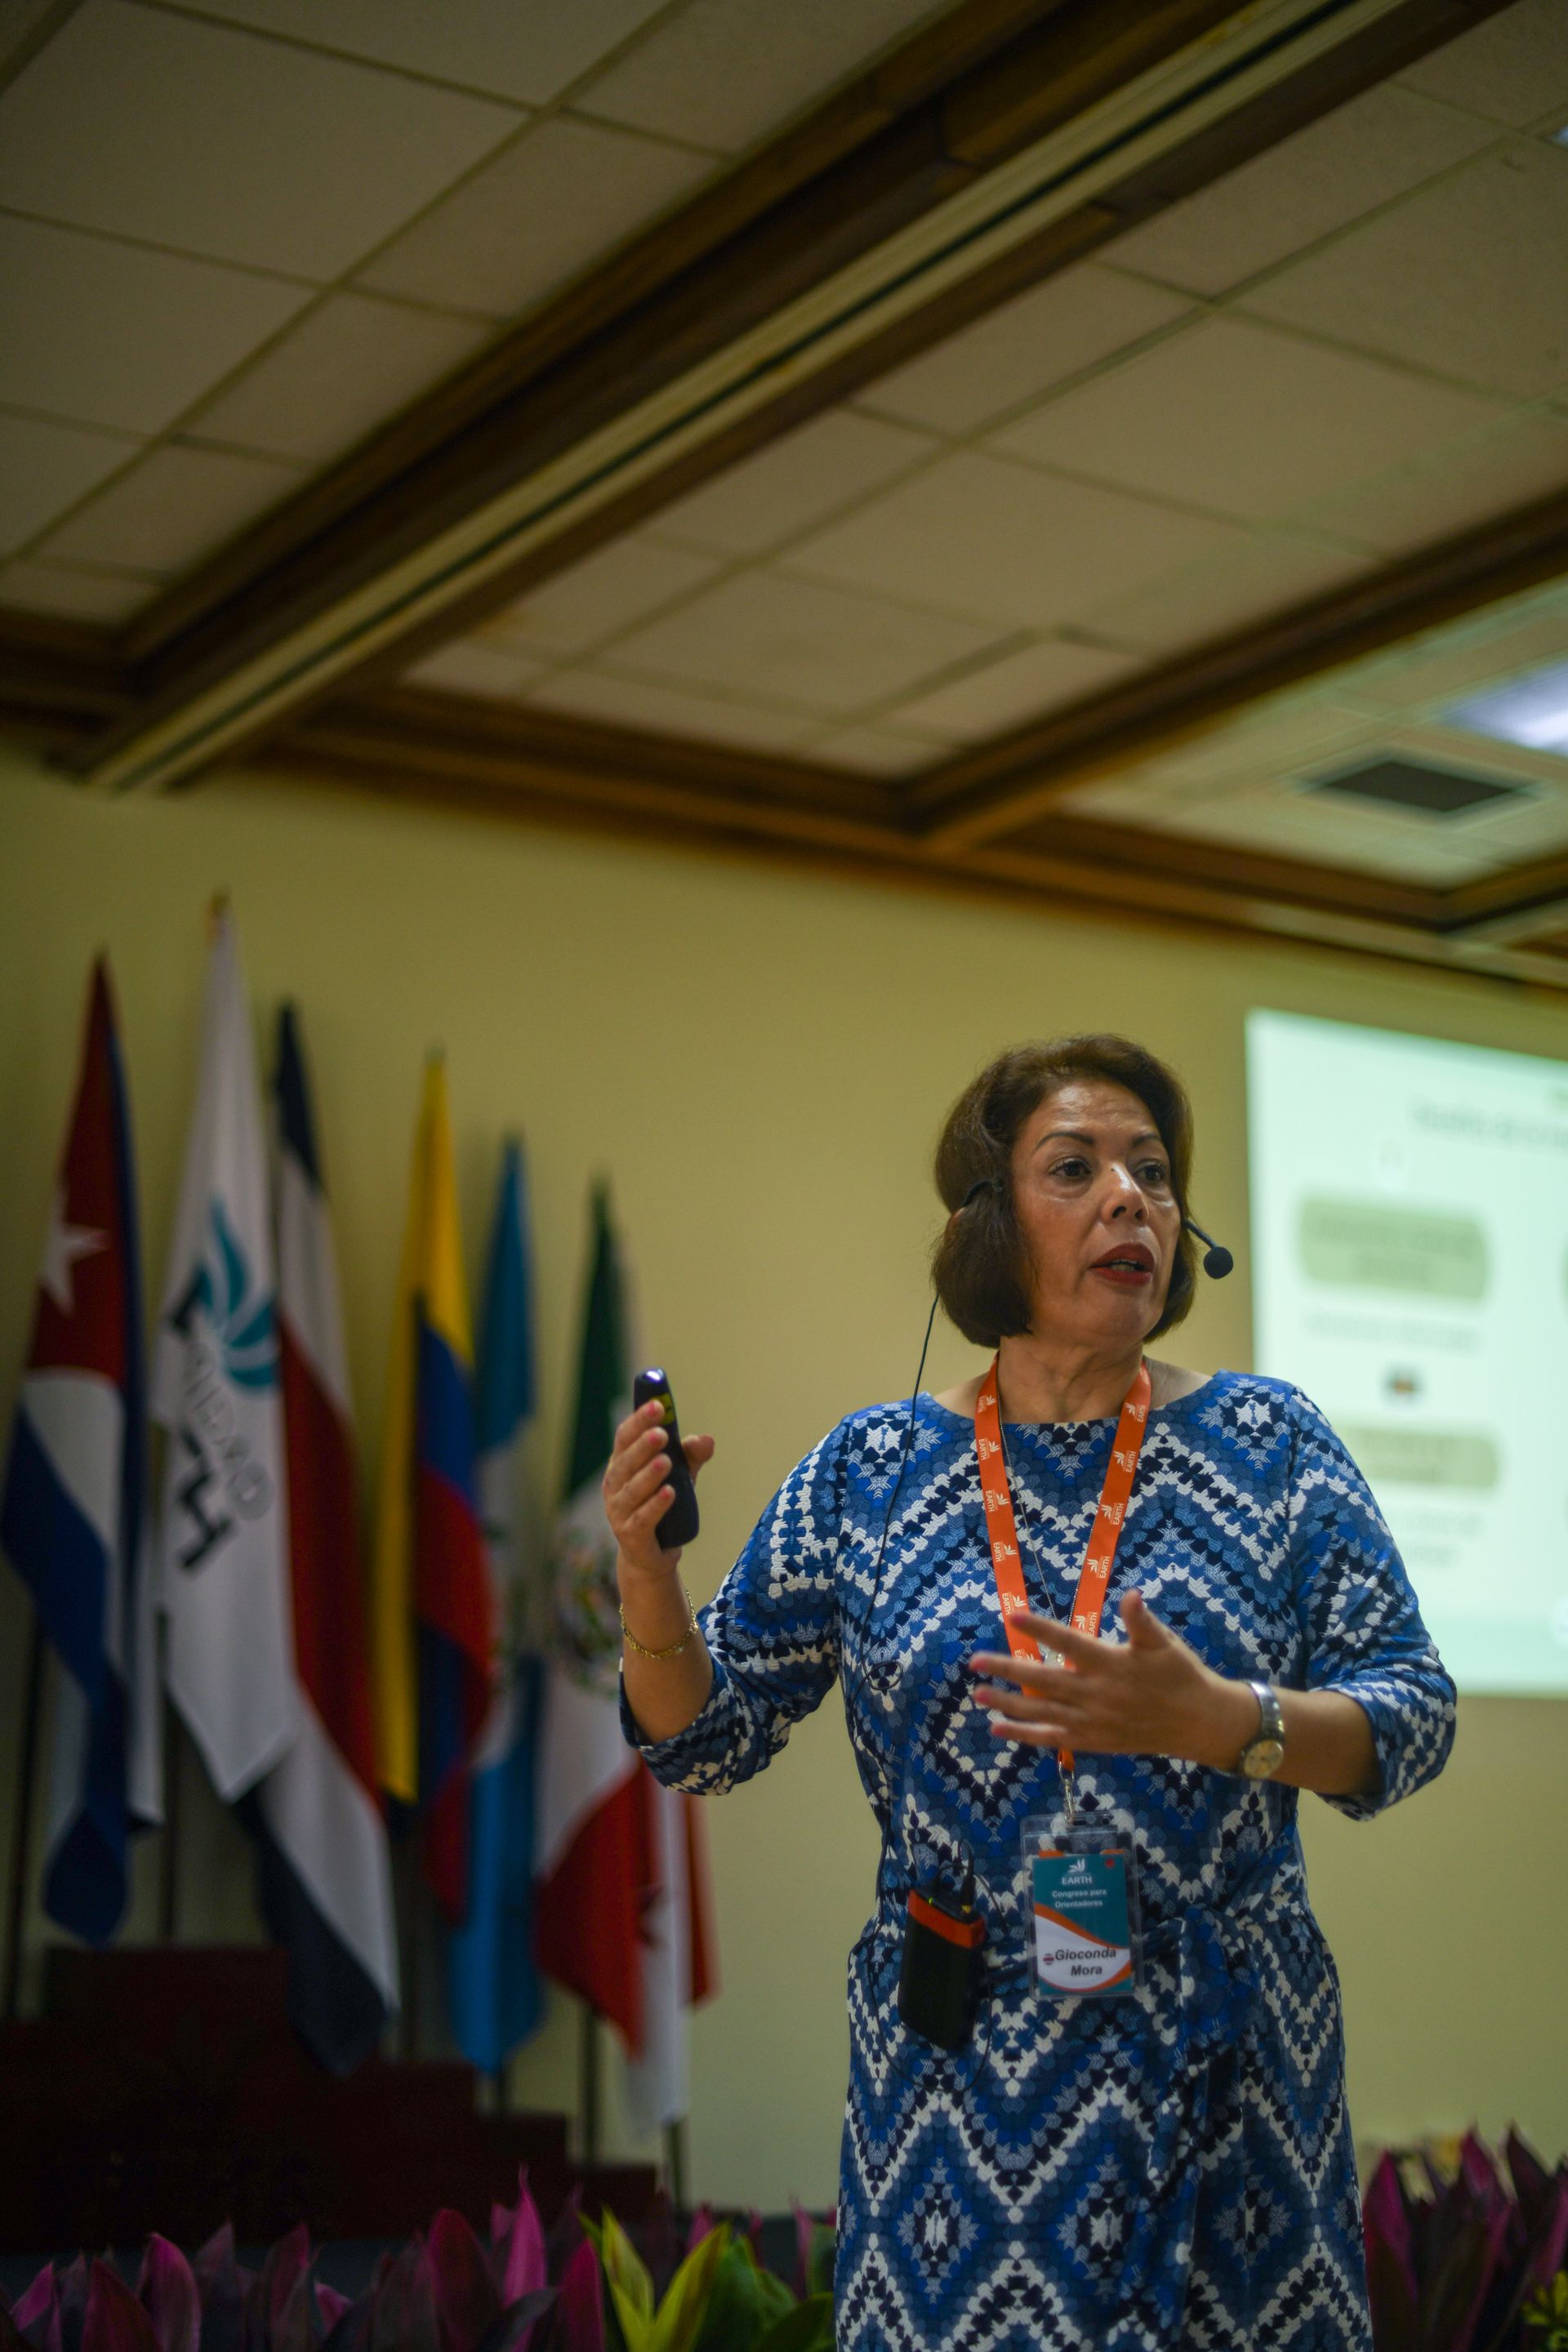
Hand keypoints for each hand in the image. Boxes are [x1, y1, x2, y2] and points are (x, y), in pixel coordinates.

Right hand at [604, 1399, 715, 1584]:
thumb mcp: (681, 1475)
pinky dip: (655, 1505)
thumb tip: (707, 1440)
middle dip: (643, 1445)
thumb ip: (691, 1456)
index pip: (625, 1437)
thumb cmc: (663, 1505)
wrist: (653, 1553)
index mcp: (621, 1464)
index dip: (639, 1420)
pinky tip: (670, 1493)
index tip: (658, 1405)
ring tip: (666, 1461)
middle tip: (661, 1432)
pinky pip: (642, 1519)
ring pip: (632, 1490)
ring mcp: (618, 1511)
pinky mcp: (630, 1535)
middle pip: (625, 1461)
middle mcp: (614, 1485)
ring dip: (648, 1475)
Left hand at [968, 1591, 1256, 1769]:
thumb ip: (1141, 1621)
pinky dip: (1024, 1735)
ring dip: (1008, 1704)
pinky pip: (1052, 1739)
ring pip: (1041, 1712)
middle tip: (975, 1662)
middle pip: (1044, 1681)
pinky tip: (999, 1728)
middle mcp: (1096, 1694)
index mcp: (1111, 1664)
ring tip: (978, 1695)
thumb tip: (1130, 1595)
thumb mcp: (1164, 1643)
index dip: (1040, 1629)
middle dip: (1008, 1670)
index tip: (1013, 1616)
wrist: (1198, 1723)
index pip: (1069, 1642)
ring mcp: (1091, 1721)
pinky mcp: (1092, 1741)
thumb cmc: (1180, 1675)